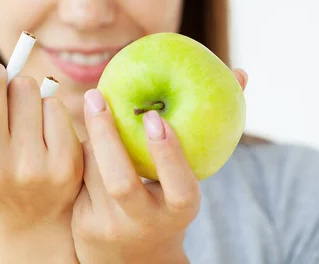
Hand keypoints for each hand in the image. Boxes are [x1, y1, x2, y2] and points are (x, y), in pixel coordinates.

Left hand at [71, 69, 247, 263]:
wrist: (136, 258)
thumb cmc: (169, 200)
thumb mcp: (190, 176)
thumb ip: (209, 129)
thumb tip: (241, 72)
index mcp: (179, 211)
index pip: (180, 188)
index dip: (168, 154)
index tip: (155, 116)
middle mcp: (145, 223)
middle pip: (121, 182)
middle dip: (106, 134)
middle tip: (95, 95)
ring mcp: (110, 228)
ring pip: (93, 171)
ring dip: (92, 138)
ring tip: (95, 112)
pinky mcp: (84, 225)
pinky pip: (77, 177)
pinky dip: (83, 152)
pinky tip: (85, 139)